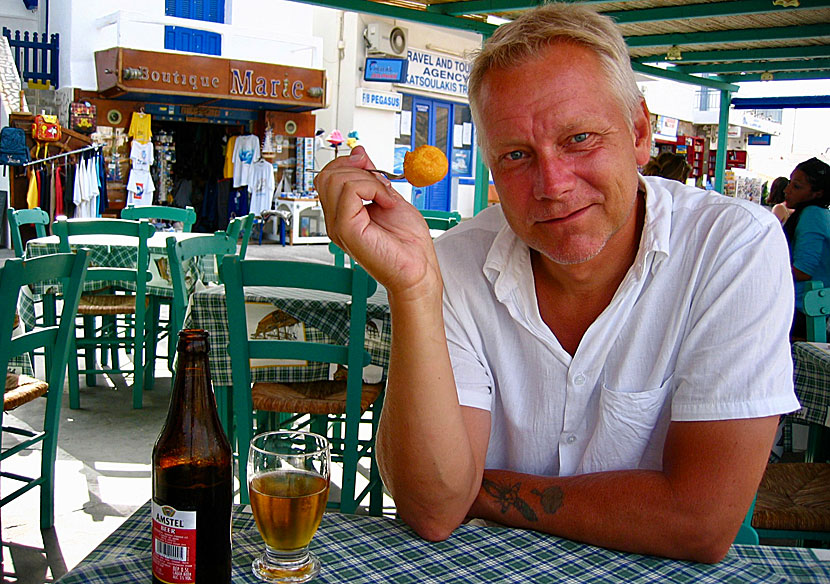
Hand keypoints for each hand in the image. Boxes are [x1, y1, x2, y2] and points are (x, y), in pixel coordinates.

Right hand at [314, 146, 440, 297]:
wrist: (418, 270)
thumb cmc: (408, 244)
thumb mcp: (388, 198)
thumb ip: (371, 178)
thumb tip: (359, 154)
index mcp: (343, 213)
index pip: (327, 176)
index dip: (348, 163)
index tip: (371, 167)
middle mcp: (336, 220)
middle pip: (327, 175)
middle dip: (357, 169)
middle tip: (381, 185)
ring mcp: (338, 226)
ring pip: (335, 179)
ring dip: (368, 180)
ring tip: (385, 198)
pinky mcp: (346, 229)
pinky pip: (349, 190)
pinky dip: (373, 188)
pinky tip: (387, 204)